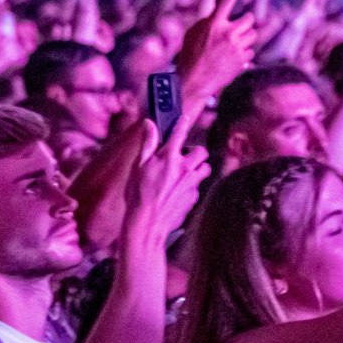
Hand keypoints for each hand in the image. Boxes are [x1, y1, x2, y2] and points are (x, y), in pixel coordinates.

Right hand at [125, 103, 211, 244]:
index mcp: (169, 158)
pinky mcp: (194, 197)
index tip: (183, 118)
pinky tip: (178, 191)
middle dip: (194, 152)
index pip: (179, 133)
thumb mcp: (138, 167)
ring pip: (205, 168)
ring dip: (197, 168)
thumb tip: (149, 125)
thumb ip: (148, 144)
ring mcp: (191, 184)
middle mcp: (184, 168)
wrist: (147, 225)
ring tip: (184, 173)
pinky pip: (198, 186)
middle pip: (201, 151)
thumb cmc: (138, 197)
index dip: (181, 123)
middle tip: (182, 157)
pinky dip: (191, 186)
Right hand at [177, 0, 256, 101]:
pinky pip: (250, 52)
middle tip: (240, 24)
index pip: (225, 2)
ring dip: (246, 37)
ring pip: (253, 35)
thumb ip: (208, 22)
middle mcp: (227, 34)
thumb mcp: (193, 34)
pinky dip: (244, 54)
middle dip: (246, 21)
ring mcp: (236, 48)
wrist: (194, 81)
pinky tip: (233, 57)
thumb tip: (218, 14)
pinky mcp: (242, 61)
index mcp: (213, 25)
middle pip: (249, 19)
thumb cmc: (190, 57)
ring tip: (235, 43)